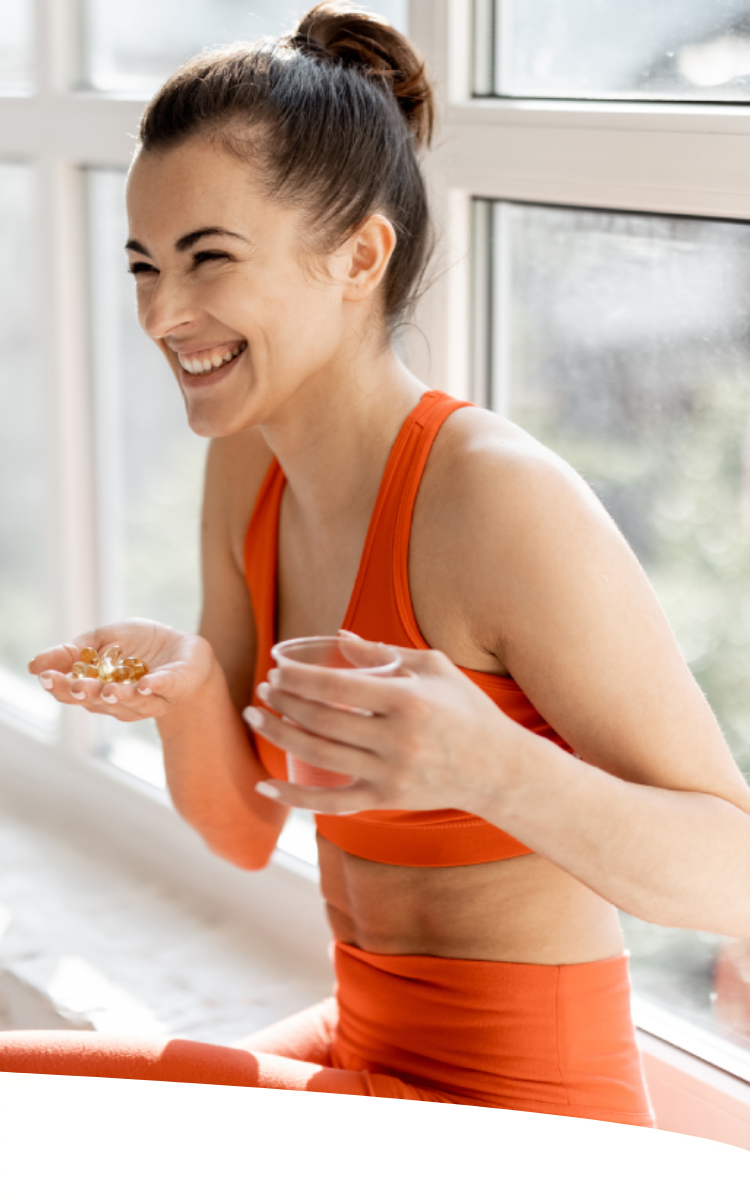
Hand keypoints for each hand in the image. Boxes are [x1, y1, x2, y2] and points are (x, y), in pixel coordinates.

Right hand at [28, 620, 213, 722]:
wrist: (185, 648)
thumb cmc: (141, 644)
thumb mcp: (103, 639)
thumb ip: (74, 651)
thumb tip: (35, 664)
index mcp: (101, 690)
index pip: (77, 693)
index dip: (62, 687)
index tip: (46, 677)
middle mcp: (124, 701)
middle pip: (101, 702)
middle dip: (88, 694)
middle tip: (75, 686)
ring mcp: (151, 698)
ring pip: (133, 702)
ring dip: (119, 695)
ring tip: (108, 689)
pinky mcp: (176, 686)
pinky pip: (165, 688)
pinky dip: (155, 686)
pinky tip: (145, 684)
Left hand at [244, 637, 524, 815]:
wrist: (499, 769)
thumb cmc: (467, 710)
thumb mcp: (434, 668)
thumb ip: (383, 653)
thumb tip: (337, 638)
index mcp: (408, 700)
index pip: (337, 686)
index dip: (299, 678)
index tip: (277, 670)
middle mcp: (397, 740)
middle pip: (321, 720)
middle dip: (284, 703)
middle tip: (263, 690)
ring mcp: (390, 775)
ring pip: (318, 756)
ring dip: (280, 735)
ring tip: (258, 717)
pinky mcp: (386, 801)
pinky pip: (330, 804)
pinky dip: (293, 798)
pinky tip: (264, 787)